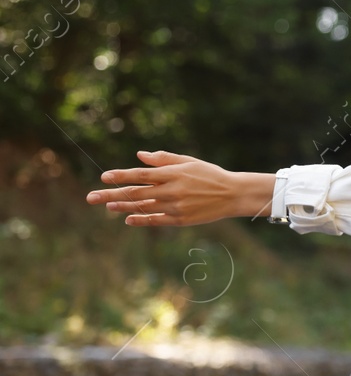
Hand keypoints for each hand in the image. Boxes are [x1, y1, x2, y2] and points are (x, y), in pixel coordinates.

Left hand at [85, 151, 273, 225]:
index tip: (104, 177)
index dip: (121, 176)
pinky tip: (128, 219)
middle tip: (91, 197)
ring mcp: (175, 206)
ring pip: (143, 207)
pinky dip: (141, 220)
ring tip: (108, 206)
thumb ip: (163, 159)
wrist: (233, 194)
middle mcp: (171, 190)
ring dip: (123, 207)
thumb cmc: (210, 175)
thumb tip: (139, 155)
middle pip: (135, 193)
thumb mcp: (189, 162)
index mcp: (173, 174)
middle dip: (111, 195)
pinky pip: (156, 220)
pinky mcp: (181, 219)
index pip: (141, 174)